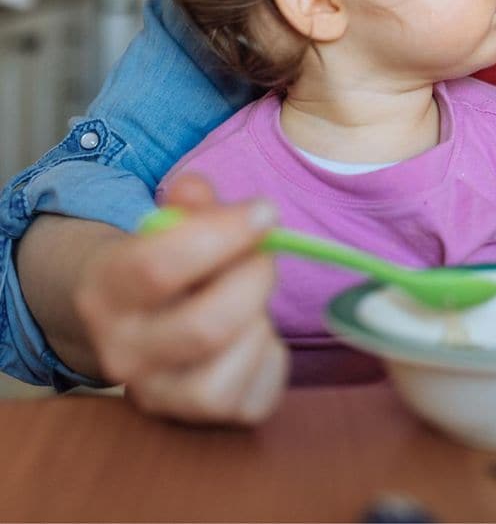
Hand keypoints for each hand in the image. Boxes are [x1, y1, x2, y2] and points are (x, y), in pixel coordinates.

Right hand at [74, 174, 288, 424]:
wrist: (135, 325)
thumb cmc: (166, 263)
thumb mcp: (169, 225)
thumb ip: (188, 203)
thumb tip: (195, 190)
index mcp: (106, 292)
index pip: (158, 267)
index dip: (224, 233)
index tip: (264, 211)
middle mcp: (123, 355)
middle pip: (205, 326)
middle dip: (254, 278)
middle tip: (264, 255)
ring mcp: (160, 397)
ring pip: (225, 374)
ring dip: (259, 322)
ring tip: (252, 299)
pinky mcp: (204, 421)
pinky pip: (255, 399)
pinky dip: (273, 359)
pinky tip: (257, 335)